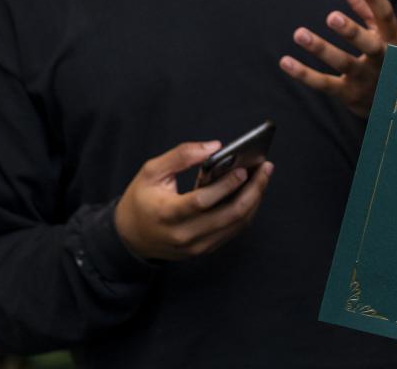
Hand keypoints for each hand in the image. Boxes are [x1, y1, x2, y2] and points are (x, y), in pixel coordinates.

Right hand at [114, 141, 272, 260]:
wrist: (130, 238)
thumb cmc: (141, 199)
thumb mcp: (152, 171)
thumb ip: (181, 156)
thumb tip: (214, 147)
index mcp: (167, 214)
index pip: (202, 201)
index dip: (225, 185)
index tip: (243, 169)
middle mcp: (184, 235)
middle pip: (228, 216)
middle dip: (253, 190)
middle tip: (266, 168)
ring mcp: (196, 246)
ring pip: (236, 225)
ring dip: (254, 200)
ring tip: (263, 176)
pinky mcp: (204, 249)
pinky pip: (232, 231)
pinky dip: (246, 211)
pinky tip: (253, 191)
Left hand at [279, 0, 396, 117]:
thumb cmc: (387, 55)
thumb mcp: (381, 30)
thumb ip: (364, 3)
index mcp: (393, 38)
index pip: (385, 15)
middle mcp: (383, 59)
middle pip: (370, 45)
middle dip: (352, 32)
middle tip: (332, 17)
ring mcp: (366, 79)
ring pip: (344, 64)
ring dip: (321, 49)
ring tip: (299, 34)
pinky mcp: (349, 95)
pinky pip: (324, 84)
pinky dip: (304, 74)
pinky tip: (286, 62)